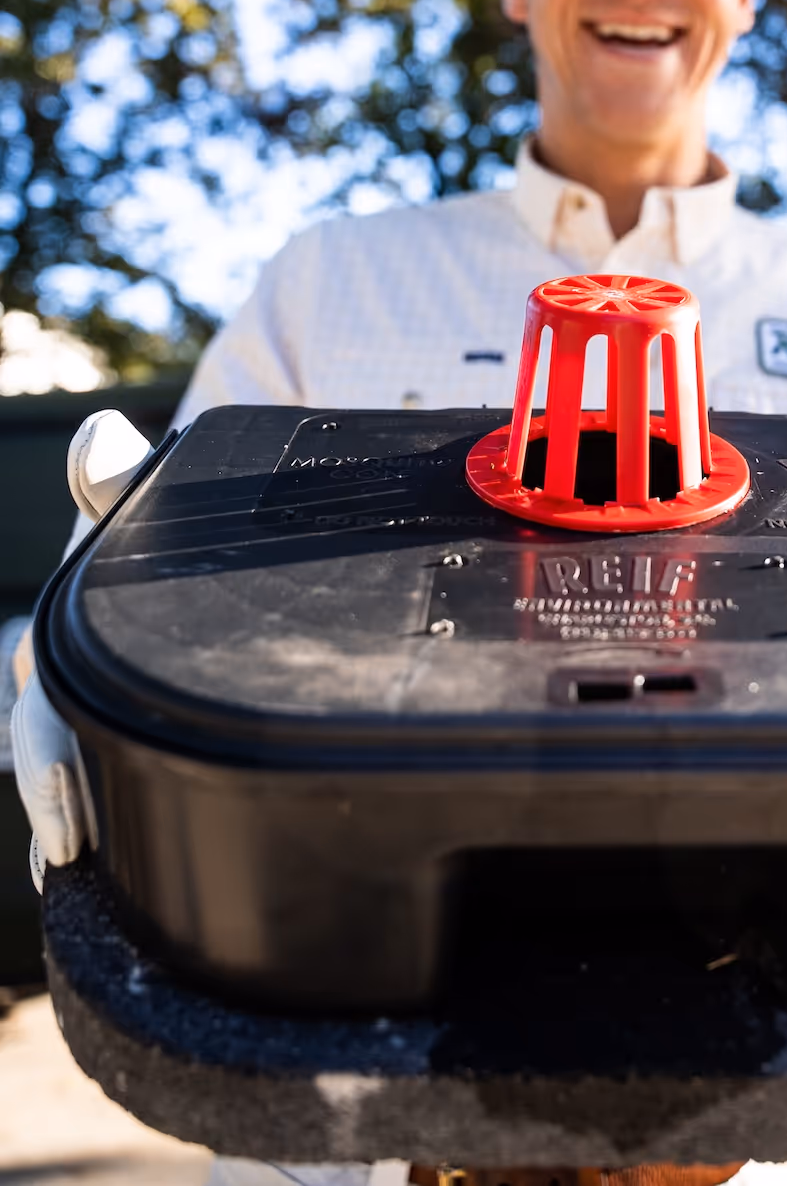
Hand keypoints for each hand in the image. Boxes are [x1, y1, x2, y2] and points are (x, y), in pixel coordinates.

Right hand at [10, 409, 151, 890]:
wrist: (203, 520)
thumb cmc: (167, 514)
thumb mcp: (146, 498)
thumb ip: (122, 479)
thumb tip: (97, 437)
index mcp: (64, 632)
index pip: (42, 706)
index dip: (51, 768)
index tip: (68, 828)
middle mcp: (68, 672)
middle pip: (54, 753)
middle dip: (60, 815)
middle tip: (79, 866)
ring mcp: (100, 698)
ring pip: (78, 772)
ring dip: (79, 823)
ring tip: (92, 889)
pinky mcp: (133, 718)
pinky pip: (115, 773)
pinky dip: (116, 817)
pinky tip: (128, 873)